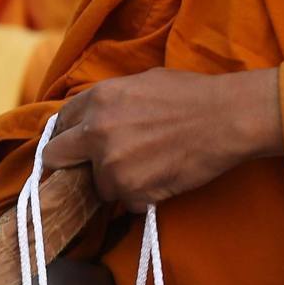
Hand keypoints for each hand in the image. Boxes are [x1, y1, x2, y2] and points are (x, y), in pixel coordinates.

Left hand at [40, 67, 282, 208]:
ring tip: (149, 168)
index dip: (67, 137)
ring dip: (117, 183)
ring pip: (97, 185)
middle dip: (70, 164)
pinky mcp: (130, 189)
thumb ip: (108, 102)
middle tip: (88, 169)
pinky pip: (126, 202)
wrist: (228, 116)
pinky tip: (162, 180)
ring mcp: (110, 163)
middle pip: (55, 157)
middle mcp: (95, 131)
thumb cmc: (192, 96)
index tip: (74, 148)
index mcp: (96, 100)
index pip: (59, 124)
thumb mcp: (139, 82)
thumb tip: (94, 118)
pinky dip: (141, 197)